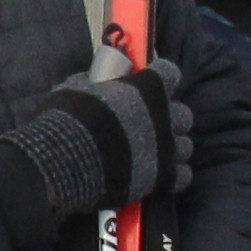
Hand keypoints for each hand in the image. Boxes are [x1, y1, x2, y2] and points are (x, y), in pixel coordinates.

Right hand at [3, 59, 190, 220]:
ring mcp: (166, 148)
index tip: (149, 80)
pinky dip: (173, 175)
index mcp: (148, 88)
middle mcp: (164, 116)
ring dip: (171, 146)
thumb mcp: (79, 86)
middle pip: (183, 114)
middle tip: (150, 122)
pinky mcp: (163, 177)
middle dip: (169, 117)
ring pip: (185, 146)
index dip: (159, 76)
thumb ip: (100, 82)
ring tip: (154, 152)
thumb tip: (103, 78)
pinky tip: (159, 175)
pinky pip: (182, 176)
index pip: (170, 73)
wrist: (66, 159)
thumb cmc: (69, 118)